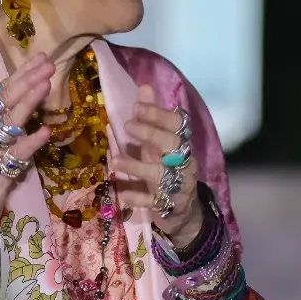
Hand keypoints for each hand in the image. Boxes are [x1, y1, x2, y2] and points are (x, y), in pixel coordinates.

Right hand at [0, 53, 54, 246]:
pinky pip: (15, 155)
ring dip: (28, 102)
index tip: (40, 57)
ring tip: (46, 84)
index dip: (21, 73)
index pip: (1, 91)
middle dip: (27, 80)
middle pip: (4, 101)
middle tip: (48, 64)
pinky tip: (45, 132)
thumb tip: (26, 94)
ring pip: (8, 123)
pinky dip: (30, 143)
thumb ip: (3, 121)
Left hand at [111, 83, 204, 248]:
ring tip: (116, 159)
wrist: (184, 211)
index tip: (136, 107)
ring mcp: (178, 185)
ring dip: (138, 166)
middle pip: (173, 145)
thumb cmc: (168, 171)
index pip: (178, 125)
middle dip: (151, 133)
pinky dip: (138, 197)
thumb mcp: (160, 145)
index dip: (158, 115)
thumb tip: (144, 87)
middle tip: (128, 125)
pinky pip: (153, 202)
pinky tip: (123, 194)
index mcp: (183, 145)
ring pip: (161, 174)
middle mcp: (184, 162)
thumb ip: (153, 117)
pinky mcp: (169, 206)